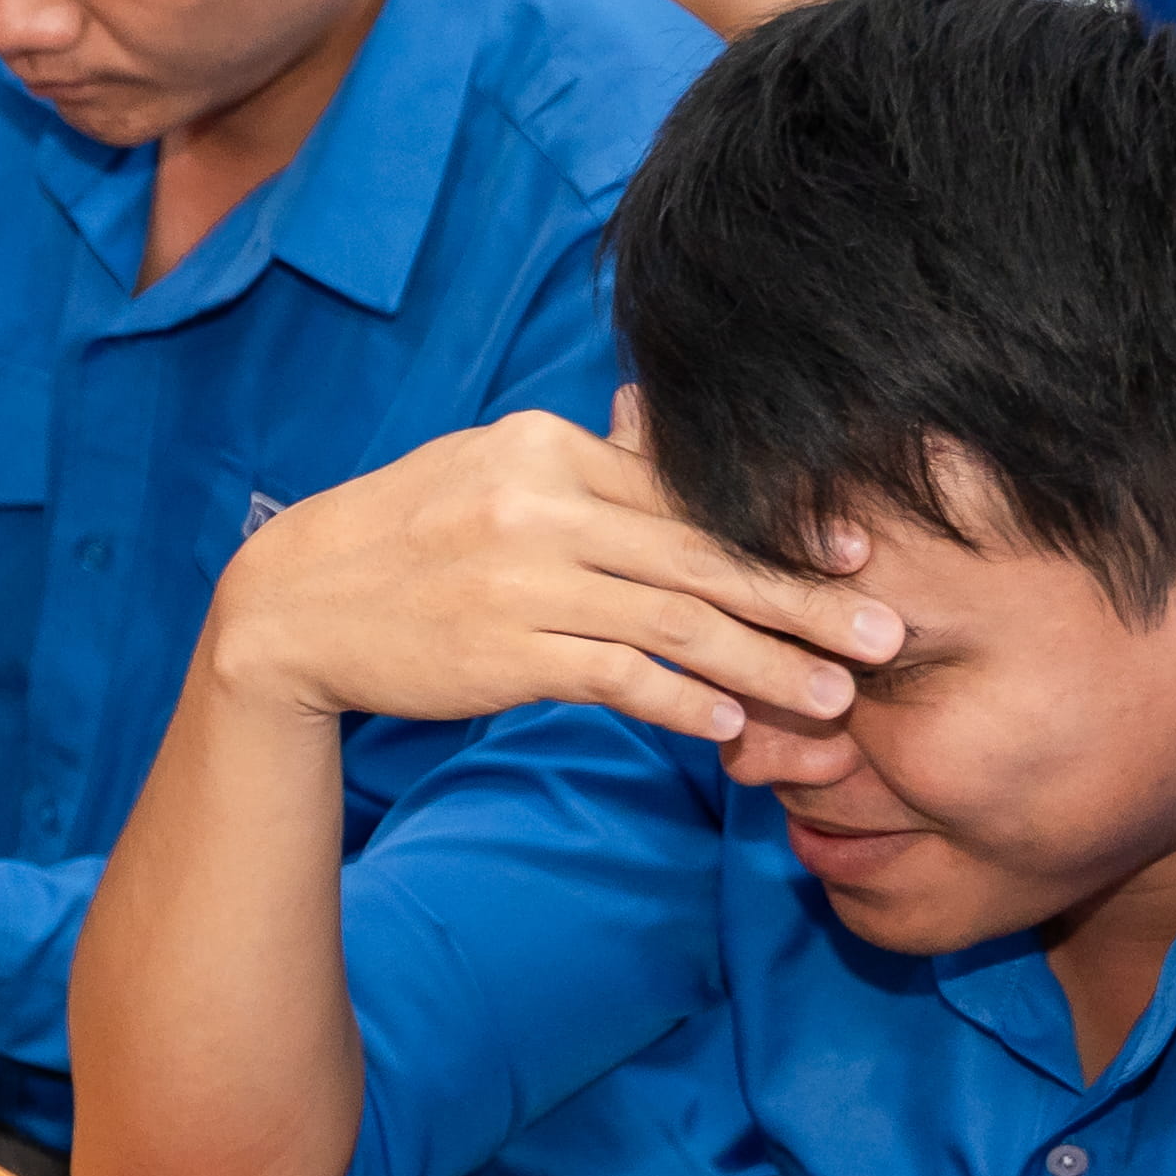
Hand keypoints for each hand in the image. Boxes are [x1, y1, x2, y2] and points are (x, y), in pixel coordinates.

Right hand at [197, 403, 897, 743]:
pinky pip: (616, 677)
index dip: (782, 527)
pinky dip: (681, 702)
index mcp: (548, 448)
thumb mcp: (488, 475)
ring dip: (765, 666)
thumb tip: (672, 460)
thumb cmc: (404, 541)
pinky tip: (731, 726)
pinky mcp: (503, 650)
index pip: (691, 490)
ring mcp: (522, 577)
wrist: (290, 606)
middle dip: (806, 600)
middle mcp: (542, 502)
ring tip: (833, 701)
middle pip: (704, 554)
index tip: (858, 553)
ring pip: (677, 622)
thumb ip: (583, 471)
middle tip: (885, 636)